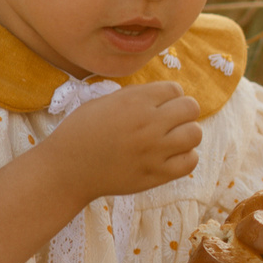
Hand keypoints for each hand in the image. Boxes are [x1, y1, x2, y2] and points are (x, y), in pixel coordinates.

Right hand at [43, 83, 202, 205]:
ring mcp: (154, 150)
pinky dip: (185, 157)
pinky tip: (170, 156)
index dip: (169, 96)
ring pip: (195, 134)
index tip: (158, 105)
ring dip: (186, 134)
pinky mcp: (156, 174)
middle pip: (191, 108)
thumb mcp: (104, 102)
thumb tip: (166, 96)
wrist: (67, 169)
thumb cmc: (82, 132)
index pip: (175, 89)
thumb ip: (136, 97)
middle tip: (168, 121)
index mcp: (134, 101)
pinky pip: (190, 161)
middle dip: (182, 112)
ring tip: (171, 138)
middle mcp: (148, 123)